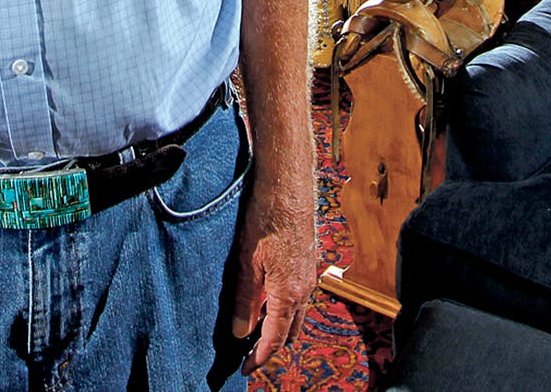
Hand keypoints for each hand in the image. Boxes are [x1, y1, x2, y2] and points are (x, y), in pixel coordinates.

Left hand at [225, 170, 317, 371]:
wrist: (288, 181)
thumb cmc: (266, 217)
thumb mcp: (246, 262)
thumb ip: (245, 300)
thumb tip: (241, 332)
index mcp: (289, 292)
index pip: (276, 338)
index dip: (260, 357)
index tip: (246, 369)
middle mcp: (305, 287)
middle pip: (291, 330)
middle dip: (272, 345)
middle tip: (249, 353)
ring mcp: (309, 272)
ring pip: (296, 312)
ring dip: (279, 324)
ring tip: (255, 328)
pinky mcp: (308, 259)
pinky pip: (298, 294)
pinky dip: (284, 305)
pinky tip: (266, 297)